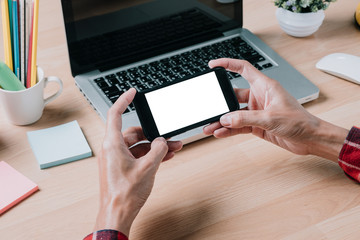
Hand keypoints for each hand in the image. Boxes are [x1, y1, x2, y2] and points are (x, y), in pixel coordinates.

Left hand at [94, 88, 182, 235]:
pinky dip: (150, 155)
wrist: (117, 214)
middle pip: (134, 132)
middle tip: (168, 136)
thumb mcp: (147, 168)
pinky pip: (137, 155)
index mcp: (112, 144)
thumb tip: (161, 141)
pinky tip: (165, 156)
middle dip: (153, 133)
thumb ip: (157, 150)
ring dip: (155, 146)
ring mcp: (117, 159)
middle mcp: (112, 149)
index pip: (115, 114)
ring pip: (138, 145)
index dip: (124, 100)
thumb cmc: (124, 194)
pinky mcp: (122, 167)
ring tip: (173, 148)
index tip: (132, 92)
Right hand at [204, 58, 347, 161]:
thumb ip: (246, 118)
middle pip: (233, 95)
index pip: (243, 69)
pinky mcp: (256, 125)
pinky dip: (229, 129)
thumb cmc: (300, 121)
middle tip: (209, 108)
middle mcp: (259, 97)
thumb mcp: (271, 118)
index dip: (228, 64)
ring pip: (233, 114)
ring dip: (222, 120)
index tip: (214, 65)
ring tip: (210, 126)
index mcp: (264, 86)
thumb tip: (226, 119)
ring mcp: (257, 111)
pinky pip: (238, 125)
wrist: (310, 138)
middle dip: (220, 102)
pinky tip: (220, 133)